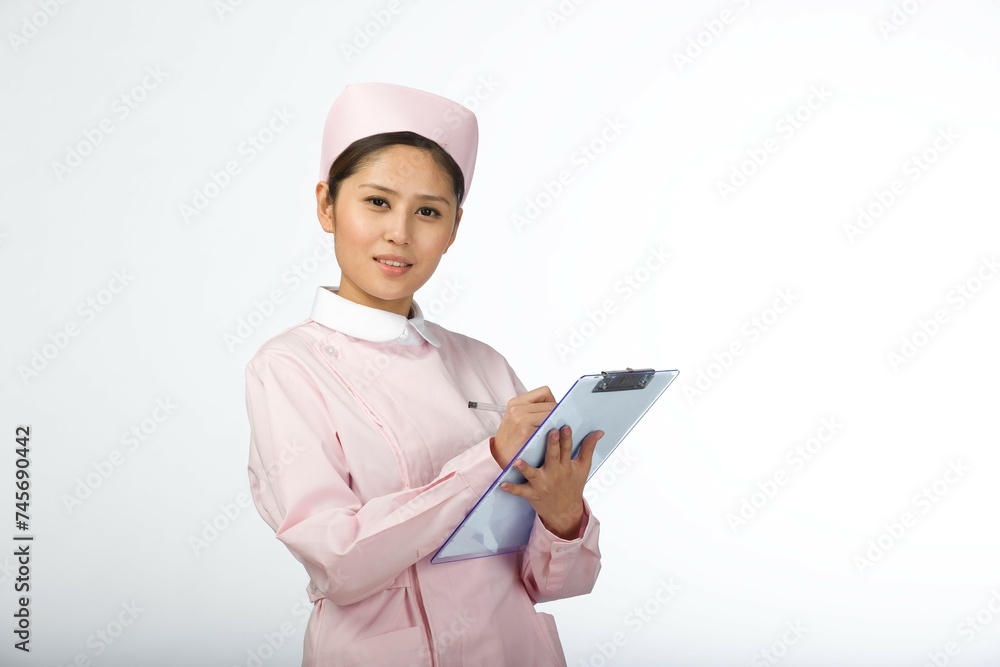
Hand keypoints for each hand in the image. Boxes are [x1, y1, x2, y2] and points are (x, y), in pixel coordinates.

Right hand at [491, 387, 556, 468]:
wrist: (500, 458)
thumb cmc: (512, 440)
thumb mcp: (517, 418)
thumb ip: (533, 410)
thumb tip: (558, 407)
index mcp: (516, 402)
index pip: (545, 392)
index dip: (552, 403)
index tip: (552, 414)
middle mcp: (517, 407)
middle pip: (551, 404)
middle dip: (556, 415)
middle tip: (555, 427)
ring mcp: (521, 418)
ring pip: (552, 415)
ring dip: (556, 424)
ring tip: (553, 433)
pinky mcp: (526, 431)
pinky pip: (549, 426)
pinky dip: (553, 432)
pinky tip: (550, 439)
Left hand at [500, 425, 603, 539]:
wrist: (565, 511)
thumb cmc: (573, 485)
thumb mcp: (583, 468)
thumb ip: (588, 448)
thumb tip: (599, 431)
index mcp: (567, 466)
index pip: (568, 450)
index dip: (567, 438)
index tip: (565, 426)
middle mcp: (555, 474)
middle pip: (553, 457)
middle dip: (553, 445)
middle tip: (551, 432)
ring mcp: (543, 484)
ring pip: (533, 475)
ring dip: (526, 468)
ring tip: (518, 461)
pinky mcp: (532, 494)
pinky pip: (521, 492)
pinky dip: (512, 489)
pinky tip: (502, 484)